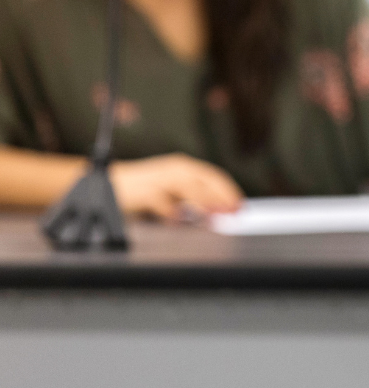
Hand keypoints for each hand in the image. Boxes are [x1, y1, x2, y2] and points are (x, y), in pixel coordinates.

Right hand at [110, 153, 243, 221]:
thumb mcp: (175, 194)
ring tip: (216, 214)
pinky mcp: (141, 190)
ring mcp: (158, 177)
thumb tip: (219, 215)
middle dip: (221, 195)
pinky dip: (169, 208)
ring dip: (203, 200)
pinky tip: (178, 220)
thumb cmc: (145, 191)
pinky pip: (158, 198)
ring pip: (186, 185)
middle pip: (204, 178)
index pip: (213, 176)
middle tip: (234, 211)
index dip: (229, 190)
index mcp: (184, 167)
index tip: (241, 206)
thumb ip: (195, 201)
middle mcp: (174, 169)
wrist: (110, 186)